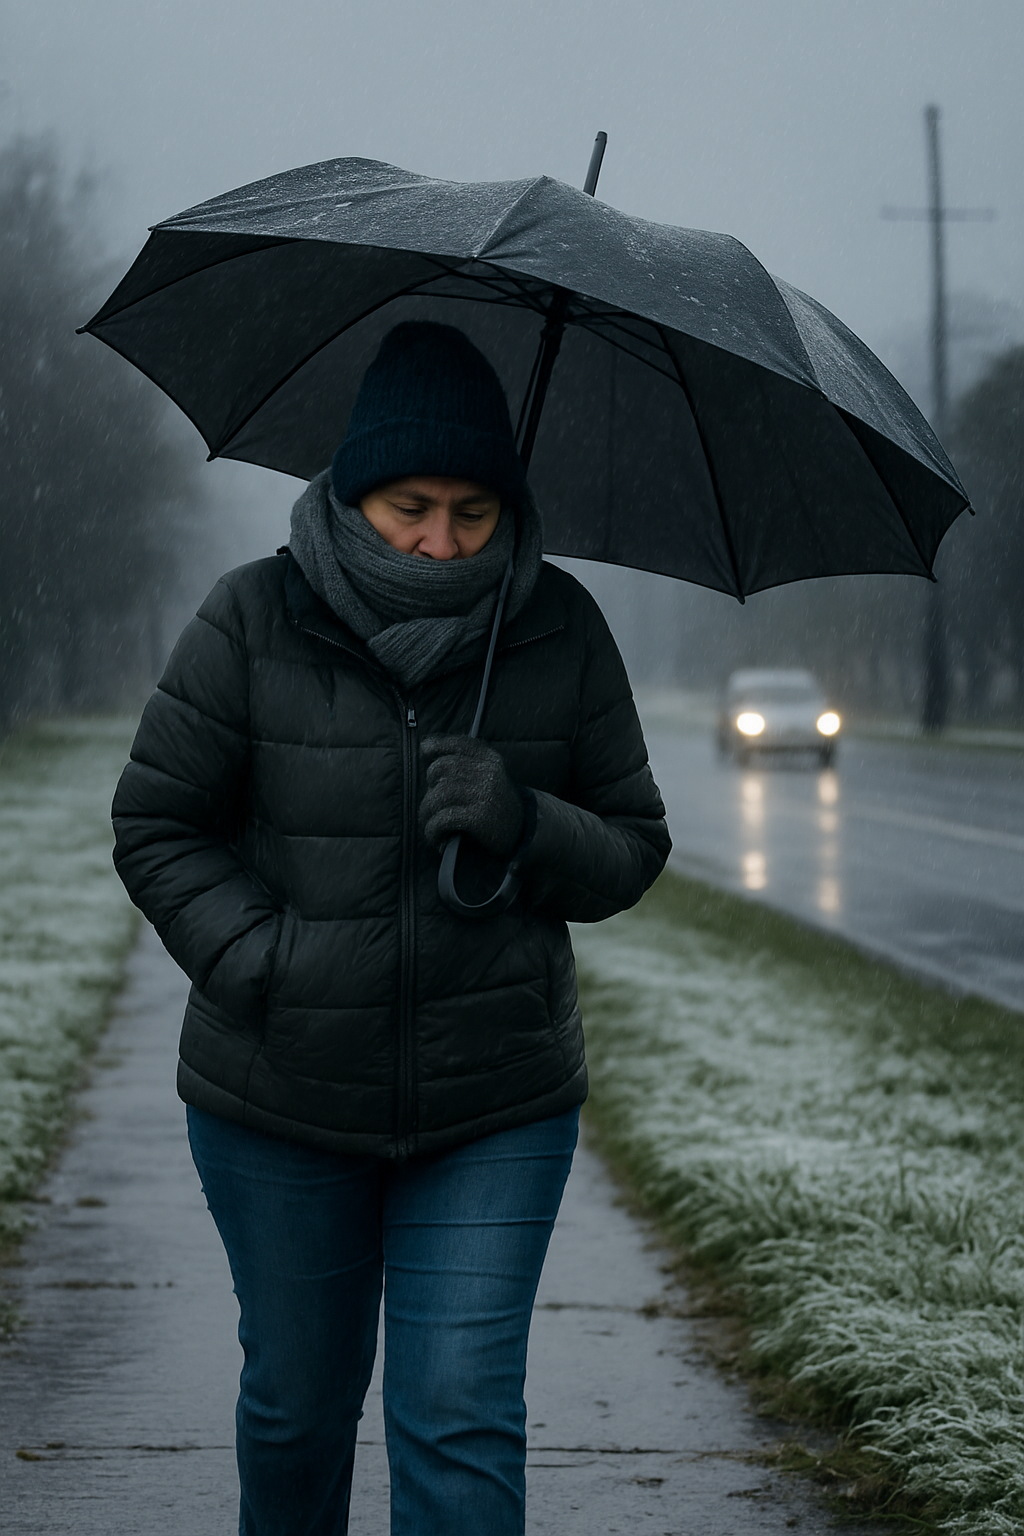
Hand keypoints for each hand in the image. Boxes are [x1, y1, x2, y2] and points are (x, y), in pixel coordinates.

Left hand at [419, 736, 524, 857]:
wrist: (522, 832)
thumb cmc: (496, 803)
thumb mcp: (489, 775)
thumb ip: (464, 760)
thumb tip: (425, 746)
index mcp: (489, 759)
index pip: (459, 744)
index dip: (438, 745)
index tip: (424, 750)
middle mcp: (486, 772)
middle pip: (440, 768)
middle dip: (430, 786)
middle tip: (433, 803)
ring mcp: (483, 793)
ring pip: (437, 795)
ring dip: (427, 812)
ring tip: (430, 823)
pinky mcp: (478, 817)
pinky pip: (442, 819)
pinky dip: (433, 830)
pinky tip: (438, 838)